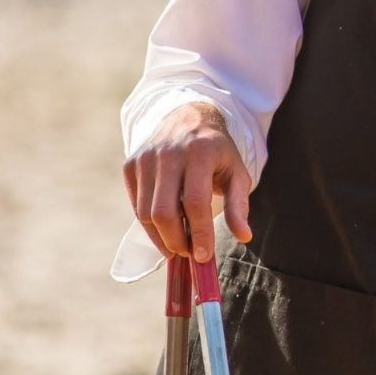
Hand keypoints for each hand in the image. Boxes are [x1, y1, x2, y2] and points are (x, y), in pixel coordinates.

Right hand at [122, 101, 251, 261]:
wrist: (187, 118)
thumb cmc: (217, 152)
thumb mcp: (236, 172)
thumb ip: (239, 205)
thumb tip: (244, 236)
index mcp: (200, 153)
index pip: (195, 202)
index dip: (199, 233)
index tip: (204, 256)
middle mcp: (169, 153)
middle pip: (164, 212)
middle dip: (176, 240)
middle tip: (189, 253)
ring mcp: (145, 158)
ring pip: (145, 212)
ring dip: (161, 238)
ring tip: (178, 245)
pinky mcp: (130, 165)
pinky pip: (136, 206)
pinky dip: (149, 225)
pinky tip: (165, 231)